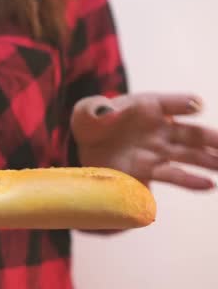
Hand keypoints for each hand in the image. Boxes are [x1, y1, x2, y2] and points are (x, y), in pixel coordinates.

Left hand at [71, 93, 217, 190]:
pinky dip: (190, 180)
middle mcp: (160, 129)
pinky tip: (207, 185)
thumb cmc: (90, 122)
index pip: (171, 103)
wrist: (84, 147)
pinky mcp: (149, 170)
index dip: (182, 104)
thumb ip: (94, 108)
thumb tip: (107, 111)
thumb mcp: (85, 111)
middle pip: (192, 132)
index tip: (195, 106)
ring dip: (209, 160)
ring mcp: (157, 150)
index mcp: (148, 107)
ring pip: (189, 155)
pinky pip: (173, 175)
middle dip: (212, 138)